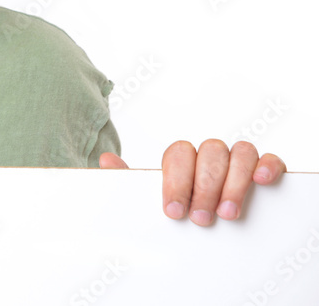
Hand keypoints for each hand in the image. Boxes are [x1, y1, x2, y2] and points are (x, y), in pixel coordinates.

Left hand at [100, 139, 285, 224]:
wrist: (199, 222)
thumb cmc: (177, 209)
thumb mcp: (150, 200)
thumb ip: (129, 181)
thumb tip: (106, 161)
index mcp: (181, 158)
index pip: (178, 153)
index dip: (176, 180)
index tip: (173, 210)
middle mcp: (209, 154)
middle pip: (209, 153)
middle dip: (204, 187)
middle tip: (200, 218)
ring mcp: (237, 160)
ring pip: (240, 152)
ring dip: (234, 183)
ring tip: (227, 213)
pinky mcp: (263, 169)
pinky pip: (269, 158)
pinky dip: (267, 166)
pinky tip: (262, 181)